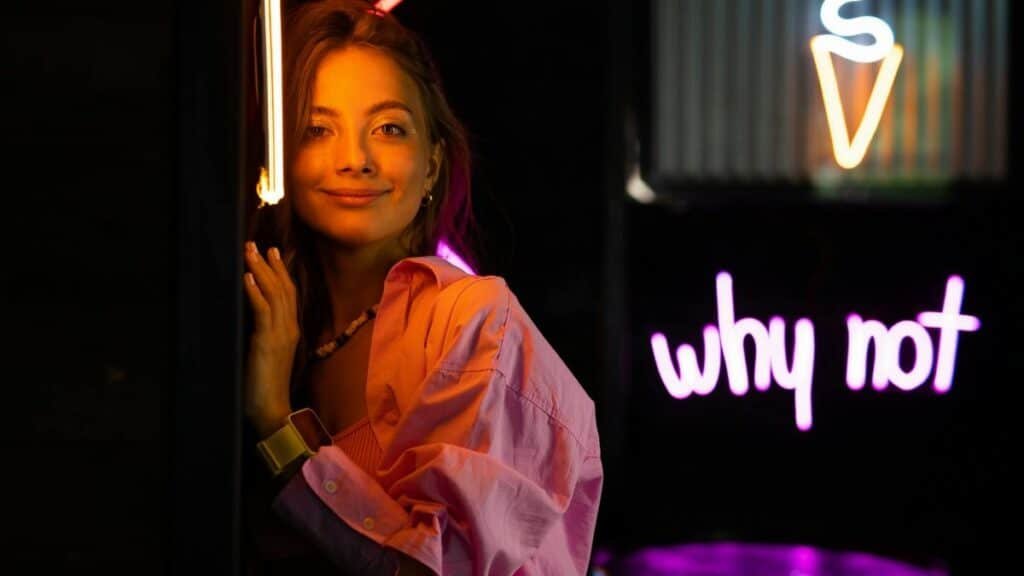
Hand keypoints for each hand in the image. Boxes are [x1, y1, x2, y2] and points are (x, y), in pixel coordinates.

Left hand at [242, 241, 298, 437]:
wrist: (272, 410)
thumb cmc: (267, 388)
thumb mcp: (267, 356)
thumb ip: (265, 337)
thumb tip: (254, 323)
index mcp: (290, 332)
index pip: (289, 295)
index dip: (281, 273)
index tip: (273, 254)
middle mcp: (288, 328)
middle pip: (283, 289)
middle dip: (270, 265)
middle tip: (259, 244)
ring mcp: (279, 334)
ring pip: (274, 294)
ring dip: (260, 270)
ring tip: (251, 251)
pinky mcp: (267, 341)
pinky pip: (262, 310)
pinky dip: (255, 291)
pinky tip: (247, 277)